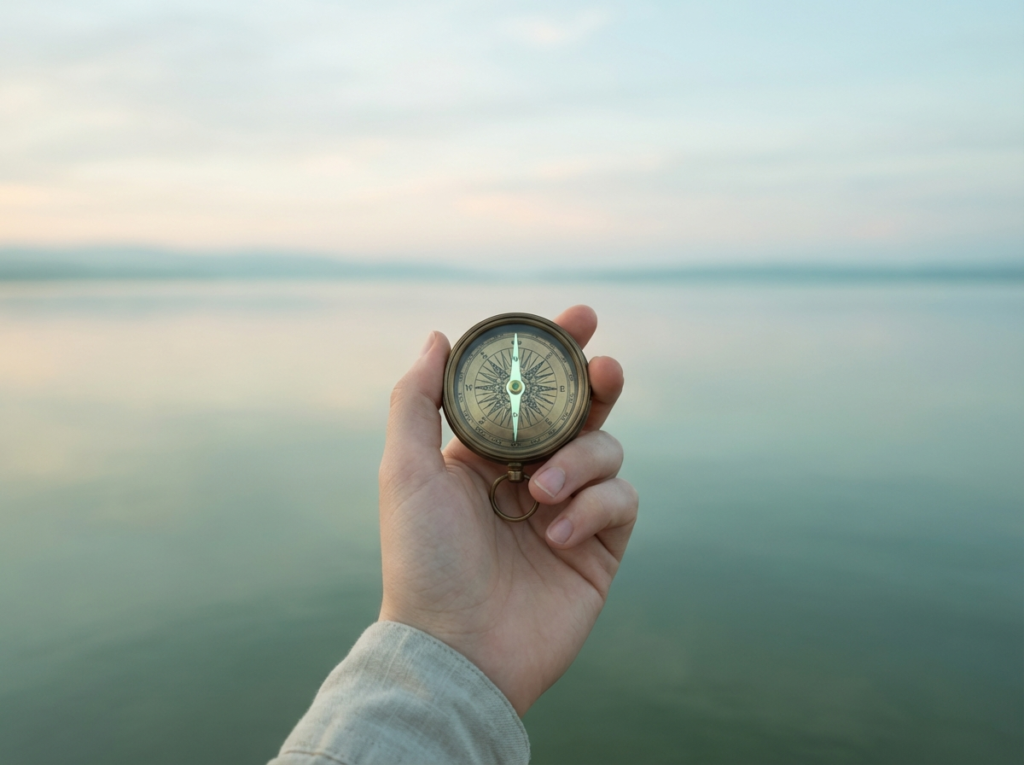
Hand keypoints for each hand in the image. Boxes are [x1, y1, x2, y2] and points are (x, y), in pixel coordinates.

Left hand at [378, 305, 637, 714]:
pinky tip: (557, 537)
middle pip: (581, 411)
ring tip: (543, 494)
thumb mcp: (405, 470)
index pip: (530, 391)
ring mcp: (568, 511)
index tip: (580, 318)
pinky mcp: (599, 548)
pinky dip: (594, 508)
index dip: (556, 352)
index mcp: (487, 455)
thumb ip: (418, 398)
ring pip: (605, 450)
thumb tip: (439, 336)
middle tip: (605, 368)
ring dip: (580, 461)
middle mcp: (530, 476)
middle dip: (598, 383)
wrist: (457, 650)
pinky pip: (621, 501)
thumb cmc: (422, 560)